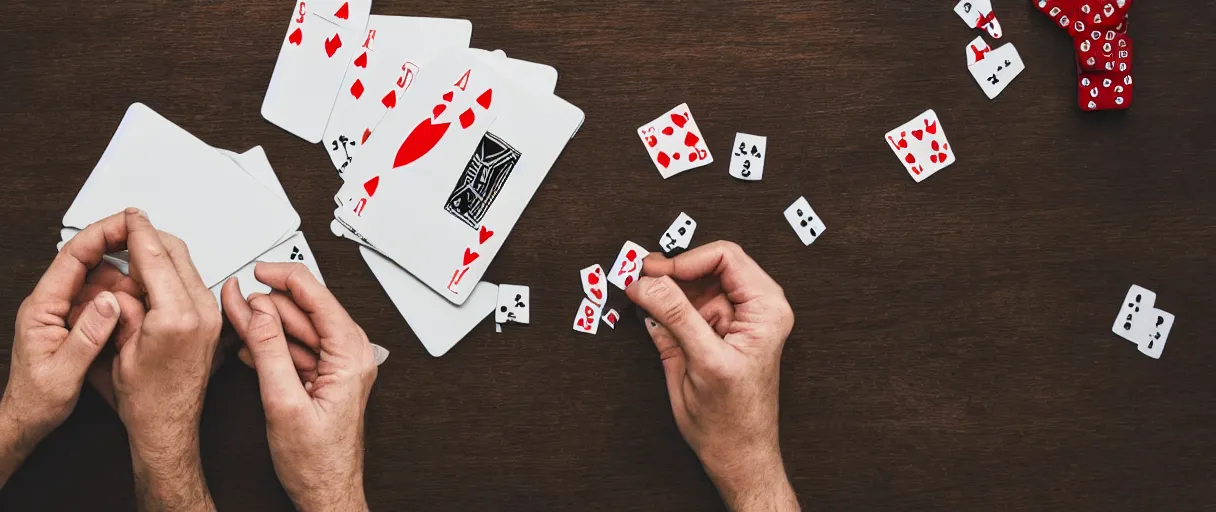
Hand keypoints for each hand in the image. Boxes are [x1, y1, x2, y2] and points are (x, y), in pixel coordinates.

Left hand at [0, 212, 130, 485]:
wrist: (26, 420)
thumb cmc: (37, 400)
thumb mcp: (64, 373)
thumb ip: (88, 336)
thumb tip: (111, 302)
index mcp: (41, 308)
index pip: (72, 257)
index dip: (102, 234)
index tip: (128, 222)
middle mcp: (50, 303)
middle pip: (87, 260)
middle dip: (119, 248)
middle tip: (150, 245)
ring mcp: (62, 310)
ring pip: (97, 279)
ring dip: (123, 278)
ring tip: (149, 286)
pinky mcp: (73, 320)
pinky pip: (100, 298)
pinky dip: (121, 295)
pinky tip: (137, 304)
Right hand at [111, 209, 219, 509]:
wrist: (170, 427)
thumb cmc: (147, 401)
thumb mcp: (120, 350)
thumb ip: (123, 309)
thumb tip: (122, 280)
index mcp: (177, 318)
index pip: (156, 258)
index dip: (139, 232)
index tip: (131, 215)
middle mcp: (203, 314)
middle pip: (178, 255)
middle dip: (152, 238)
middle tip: (130, 229)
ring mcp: (214, 318)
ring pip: (189, 267)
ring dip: (163, 256)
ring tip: (137, 256)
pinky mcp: (217, 324)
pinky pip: (197, 285)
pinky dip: (175, 275)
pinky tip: (156, 281)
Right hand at [222, 263, 375, 511]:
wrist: (325, 492)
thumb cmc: (316, 461)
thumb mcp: (283, 403)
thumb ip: (270, 351)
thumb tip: (258, 310)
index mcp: (351, 355)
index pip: (318, 297)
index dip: (284, 277)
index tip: (258, 269)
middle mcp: (350, 355)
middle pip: (305, 309)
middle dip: (267, 303)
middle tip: (233, 299)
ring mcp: (338, 366)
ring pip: (297, 327)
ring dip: (265, 323)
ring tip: (233, 317)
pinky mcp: (324, 377)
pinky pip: (296, 348)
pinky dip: (271, 343)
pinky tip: (248, 343)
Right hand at [626, 241, 798, 511]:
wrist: (738, 456)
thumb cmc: (732, 420)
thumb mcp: (702, 362)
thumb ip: (675, 315)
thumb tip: (645, 282)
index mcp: (765, 310)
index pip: (725, 256)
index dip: (685, 259)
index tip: (653, 272)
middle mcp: (755, 309)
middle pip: (710, 264)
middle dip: (672, 270)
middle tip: (639, 278)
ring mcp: (735, 320)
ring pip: (695, 283)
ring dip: (666, 288)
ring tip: (639, 296)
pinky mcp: (717, 331)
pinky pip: (688, 305)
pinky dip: (667, 306)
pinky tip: (650, 314)